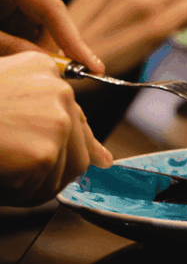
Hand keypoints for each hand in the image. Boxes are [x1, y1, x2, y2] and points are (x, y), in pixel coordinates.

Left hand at [0, 0, 103, 71]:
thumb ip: (8, 44)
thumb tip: (45, 63)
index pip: (52, 7)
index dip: (72, 39)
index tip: (90, 66)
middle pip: (46, 17)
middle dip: (48, 49)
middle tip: (51, 77)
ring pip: (33, 25)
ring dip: (29, 50)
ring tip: (20, 67)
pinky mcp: (0, 3)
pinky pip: (19, 27)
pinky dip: (17, 46)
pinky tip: (9, 55)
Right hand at [0, 52, 111, 206]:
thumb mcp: (2, 91)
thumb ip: (38, 110)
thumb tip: (101, 157)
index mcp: (42, 68)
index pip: (74, 113)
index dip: (80, 142)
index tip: (99, 159)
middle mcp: (58, 88)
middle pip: (78, 145)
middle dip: (52, 168)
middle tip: (17, 174)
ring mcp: (56, 118)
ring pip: (66, 170)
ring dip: (35, 184)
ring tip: (3, 174)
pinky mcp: (46, 151)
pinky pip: (44, 189)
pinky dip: (21, 195)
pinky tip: (2, 180)